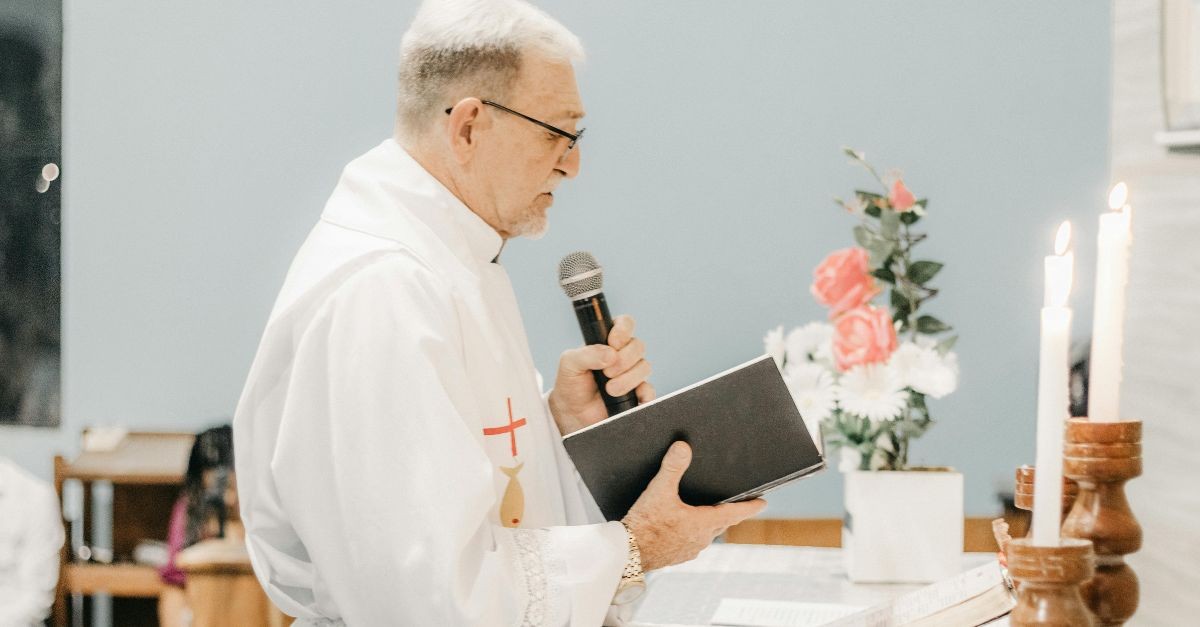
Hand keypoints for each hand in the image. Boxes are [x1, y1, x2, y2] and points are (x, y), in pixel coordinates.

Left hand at [548, 314, 654, 435]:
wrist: (573, 414)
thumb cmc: (571, 384)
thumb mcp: (569, 364)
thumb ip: (586, 354)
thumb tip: (610, 354)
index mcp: (607, 341)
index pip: (625, 324)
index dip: (623, 330)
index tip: (613, 343)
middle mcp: (623, 354)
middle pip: (638, 345)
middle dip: (623, 360)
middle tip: (606, 372)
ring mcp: (632, 373)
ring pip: (644, 367)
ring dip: (627, 379)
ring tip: (609, 389)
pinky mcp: (638, 393)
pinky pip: (650, 390)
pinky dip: (642, 394)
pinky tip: (628, 398)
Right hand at [621, 442, 765, 570]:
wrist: (628, 554)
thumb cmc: (645, 524)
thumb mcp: (659, 490)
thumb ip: (672, 467)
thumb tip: (683, 446)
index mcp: (703, 523)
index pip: (734, 512)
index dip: (750, 506)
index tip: (763, 502)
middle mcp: (701, 539)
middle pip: (723, 523)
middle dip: (731, 513)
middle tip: (739, 505)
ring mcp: (689, 549)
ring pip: (708, 534)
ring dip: (712, 523)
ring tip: (711, 513)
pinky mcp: (677, 556)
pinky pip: (693, 542)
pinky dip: (695, 533)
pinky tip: (684, 528)